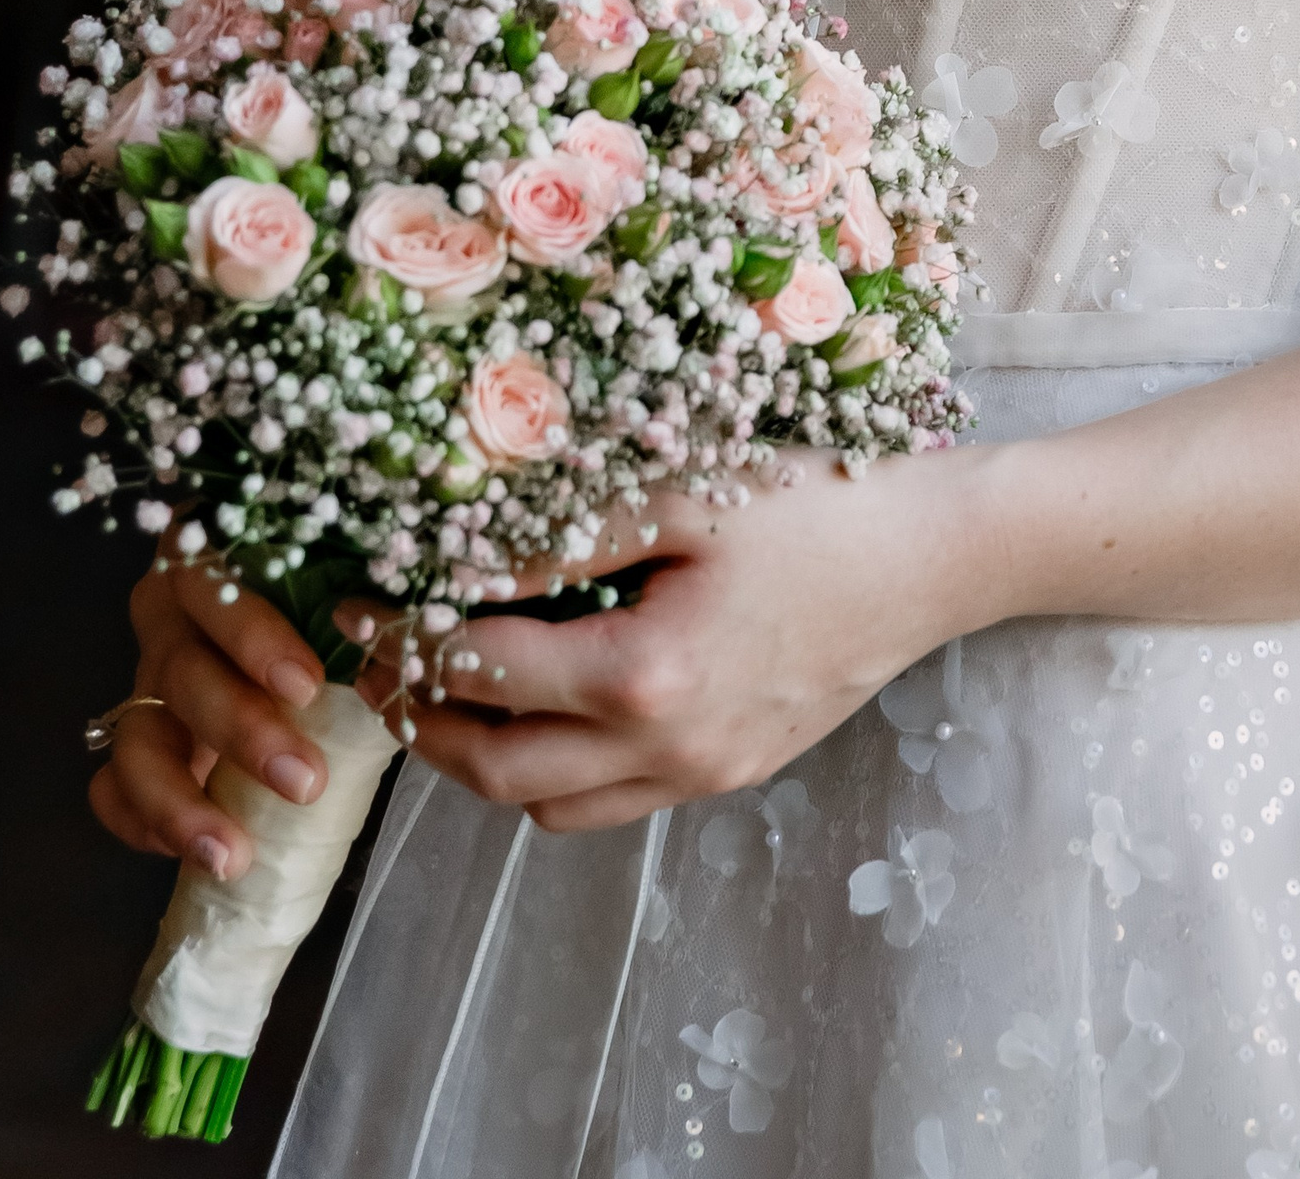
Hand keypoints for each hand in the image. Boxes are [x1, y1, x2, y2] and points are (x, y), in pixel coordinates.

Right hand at [88, 561, 330, 882]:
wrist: (292, 635)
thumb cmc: (327, 598)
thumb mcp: (339, 583)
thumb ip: (356, 606)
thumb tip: (403, 652)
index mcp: (215, 563)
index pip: (216, 587)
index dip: (254, 637)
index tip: (306, 687)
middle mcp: (170, 619)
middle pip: (184, 671)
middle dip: (242, 732)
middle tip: (305, 781)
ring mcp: (144, 682)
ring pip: (138, 739)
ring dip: (181, 802)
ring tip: (232, 856)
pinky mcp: (132, 740)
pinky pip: (112, 786)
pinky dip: (143, 822)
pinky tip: (194, 853)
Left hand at [342, 452, 975, 834]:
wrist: (940, 556)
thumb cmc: (820, 502)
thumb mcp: (686, 491)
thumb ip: (566, 533)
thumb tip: (458, 557)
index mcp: (646, 676)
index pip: (485, 674)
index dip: (407, 642)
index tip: (360, 607)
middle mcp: (668, 749)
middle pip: (498, 770)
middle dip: (424, 725)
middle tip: (381, 669)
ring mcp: (704, 773)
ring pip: (550, 808)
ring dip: (483, 762)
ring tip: (450, 695)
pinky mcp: (733, 773)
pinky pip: (614, 804)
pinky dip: (556, 773)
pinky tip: (549, 709)